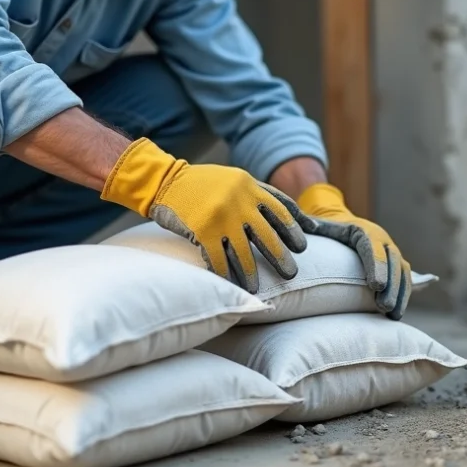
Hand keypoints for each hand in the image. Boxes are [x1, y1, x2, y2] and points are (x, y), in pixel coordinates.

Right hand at [101, 137, 310, 291]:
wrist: (164, 180)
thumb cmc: (203, 184)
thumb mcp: (235, 179)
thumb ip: (261, 195)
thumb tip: (296, 217)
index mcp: (249, 186)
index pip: (281, 210)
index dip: (293, 231)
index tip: (302, 247)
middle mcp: (239, 201)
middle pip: (267, 235)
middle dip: (280, 257)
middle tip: (290, 273)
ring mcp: (221, 216)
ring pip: (244, 252)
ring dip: (252, 273)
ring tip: (257, 287)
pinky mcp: (202, 230)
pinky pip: (219, 259)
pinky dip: (226, 275)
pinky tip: (231, 286)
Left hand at [297, 183, 411, 318]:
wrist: (346, 225)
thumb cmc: (330, 230)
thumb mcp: (321, 226)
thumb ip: (311, 227)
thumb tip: (299, 227)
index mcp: (363, 230)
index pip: (372, 246)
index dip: (376, 265)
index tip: (376, 285)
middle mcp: (382, 239)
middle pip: (392, 261)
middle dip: (391, 284)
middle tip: (383, 306)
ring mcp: (392, 252)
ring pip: (403, 272)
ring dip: (400, 294)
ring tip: (393, 315)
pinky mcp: (397, 264)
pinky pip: (406, 280)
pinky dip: (404, 297)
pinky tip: (396, 315)